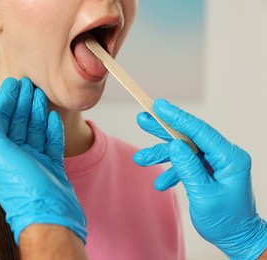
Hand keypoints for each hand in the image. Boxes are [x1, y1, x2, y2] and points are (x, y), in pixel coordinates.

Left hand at [0, 77, 86, 244]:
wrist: (49, 215)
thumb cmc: (22, 187)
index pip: (1, 119)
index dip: (6, 99)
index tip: (13, 82)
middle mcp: (15, 156)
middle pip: (19, 123)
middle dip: (22, 102)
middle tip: (28, 83)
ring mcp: (35, 162)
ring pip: (35, 130)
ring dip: (37, 112)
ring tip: (41, 95)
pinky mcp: (51, 167)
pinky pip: (51, 143)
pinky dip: (52, 130)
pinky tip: (53, 117)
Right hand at [133, 99, 266, 259]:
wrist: (235, 238)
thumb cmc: (225, 221)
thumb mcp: (203, 195)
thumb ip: (188, 168)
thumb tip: (175, 145)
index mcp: (229, 158)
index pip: (200, 131)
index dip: (177, 117)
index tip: (159, 106)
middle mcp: (223, 156)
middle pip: (189, 136)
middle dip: (164, 129)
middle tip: (143, 119)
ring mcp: (215, 163)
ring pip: (183, 150)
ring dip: (162, 155)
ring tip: (141, 158)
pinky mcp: (207, 170)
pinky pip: (186, 163)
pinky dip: (172, 171)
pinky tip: (161, 183)